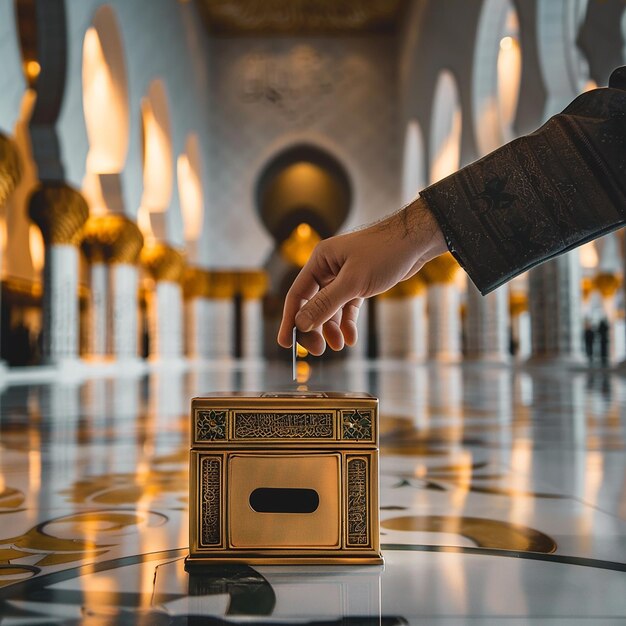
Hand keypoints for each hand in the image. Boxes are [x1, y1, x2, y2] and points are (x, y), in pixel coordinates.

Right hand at [277, 196, 446, 354]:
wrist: (416, 241)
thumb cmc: (385, 253)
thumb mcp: (353, 282)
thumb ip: (326, 304)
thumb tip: (301, 323)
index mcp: (320, 260)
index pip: (297, 294)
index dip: (290, 320)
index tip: (286, 344)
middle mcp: (328, 267)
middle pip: (312, 304)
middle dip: (314, 328)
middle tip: (318, 350)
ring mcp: (343, 276)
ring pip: (330, 308)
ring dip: (332, 328)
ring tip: (339, 346)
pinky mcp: (359, 283)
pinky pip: (347, 307)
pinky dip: (348, 322)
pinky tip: (351, 338)